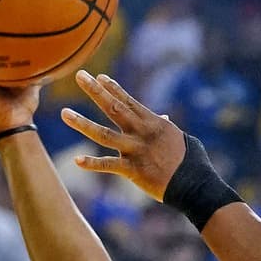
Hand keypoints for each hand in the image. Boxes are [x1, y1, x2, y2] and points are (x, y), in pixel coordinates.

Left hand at [62, 71, 187, 201]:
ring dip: (82, 123)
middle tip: (79, 75)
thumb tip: (162, 116)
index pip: (129, 101)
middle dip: (95, 91)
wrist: (195, 184)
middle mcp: (142, 133)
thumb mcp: (179, 138)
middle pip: (114, 108)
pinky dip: (92, 164)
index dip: (112, 88)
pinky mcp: (133, 170)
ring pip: (104, 134)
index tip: (98, 77)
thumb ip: (165, 126)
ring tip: (64, 113)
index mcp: (154, 123)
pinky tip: (76, 161)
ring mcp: (136, 150)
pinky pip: (109, 165)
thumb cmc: (191, 162)